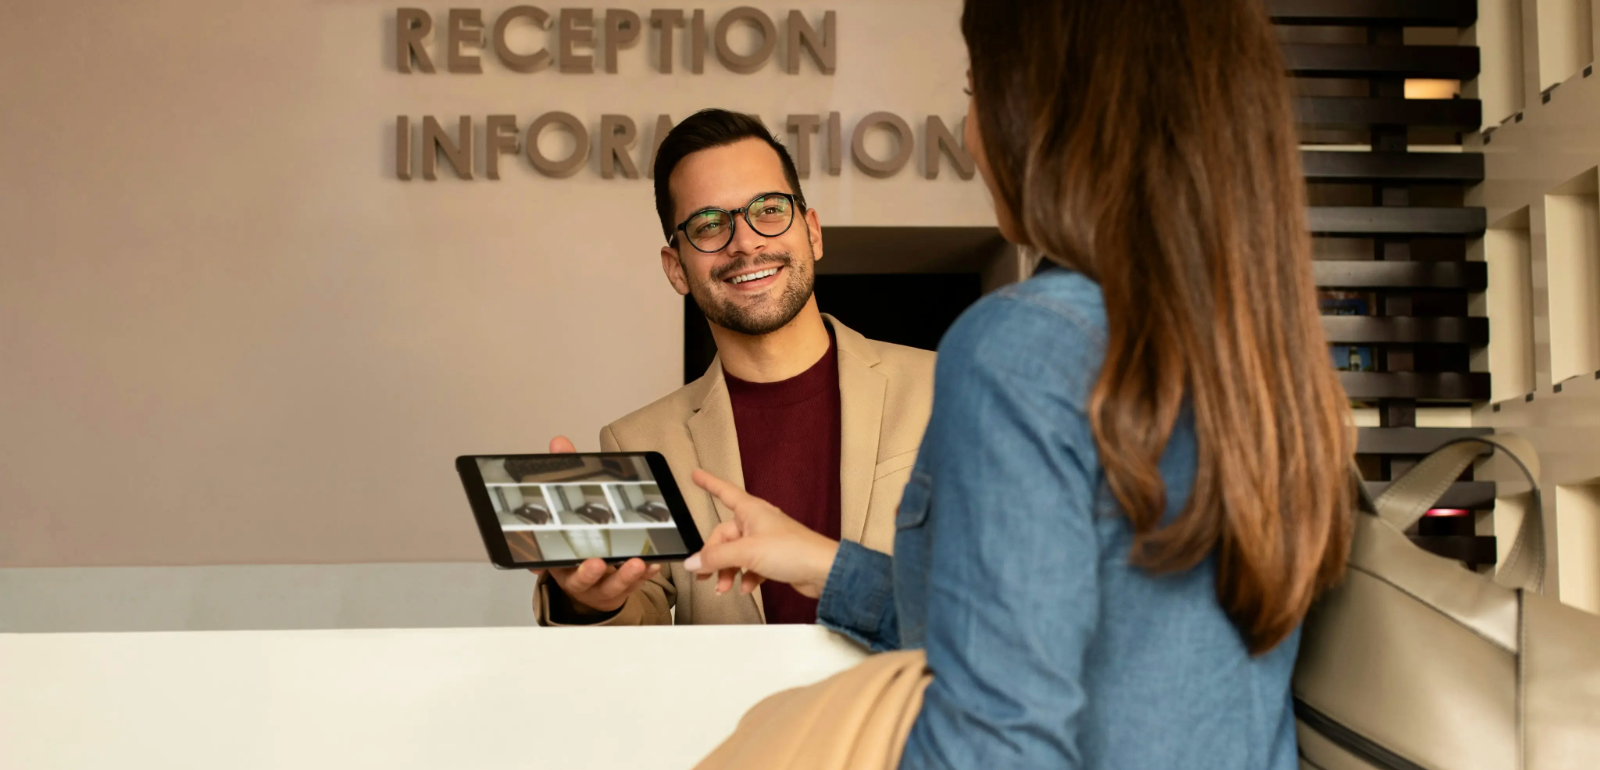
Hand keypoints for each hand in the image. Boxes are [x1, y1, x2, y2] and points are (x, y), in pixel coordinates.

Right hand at [530, 435, 660, 614]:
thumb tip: (559, 443)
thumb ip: (564, 476)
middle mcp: (579, 576)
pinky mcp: (623, 586)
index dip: (567, 563)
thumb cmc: (577, 540)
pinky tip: (654, 563)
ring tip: (638, 562)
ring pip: (612, 584)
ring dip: (625, 575)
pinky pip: (635, 584)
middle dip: (590, 573)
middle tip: (598, 563)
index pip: (557, 563)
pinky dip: (645, 574)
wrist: (588, 578)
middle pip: (582, 579)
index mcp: (559, 559)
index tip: (581, 560)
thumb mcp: (568, 510)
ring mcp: (602, 584)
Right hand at [682, 469, 839, 599]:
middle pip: (724, 536)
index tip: (695, 475)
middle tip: (704, 575)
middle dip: (714, 557)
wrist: (823, 571)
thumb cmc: (793, 550)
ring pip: (736, 554)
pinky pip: (751, 566)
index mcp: (750, 510)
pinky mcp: (774, 559)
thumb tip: (692, 561)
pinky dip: (746, 577)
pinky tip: (746, 588)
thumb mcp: (747, 552)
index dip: (708, 483)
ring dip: (728, 572)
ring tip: (725, 587)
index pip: (724, 491)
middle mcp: (757, 523)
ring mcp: (765, 541)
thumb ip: (717, 557)